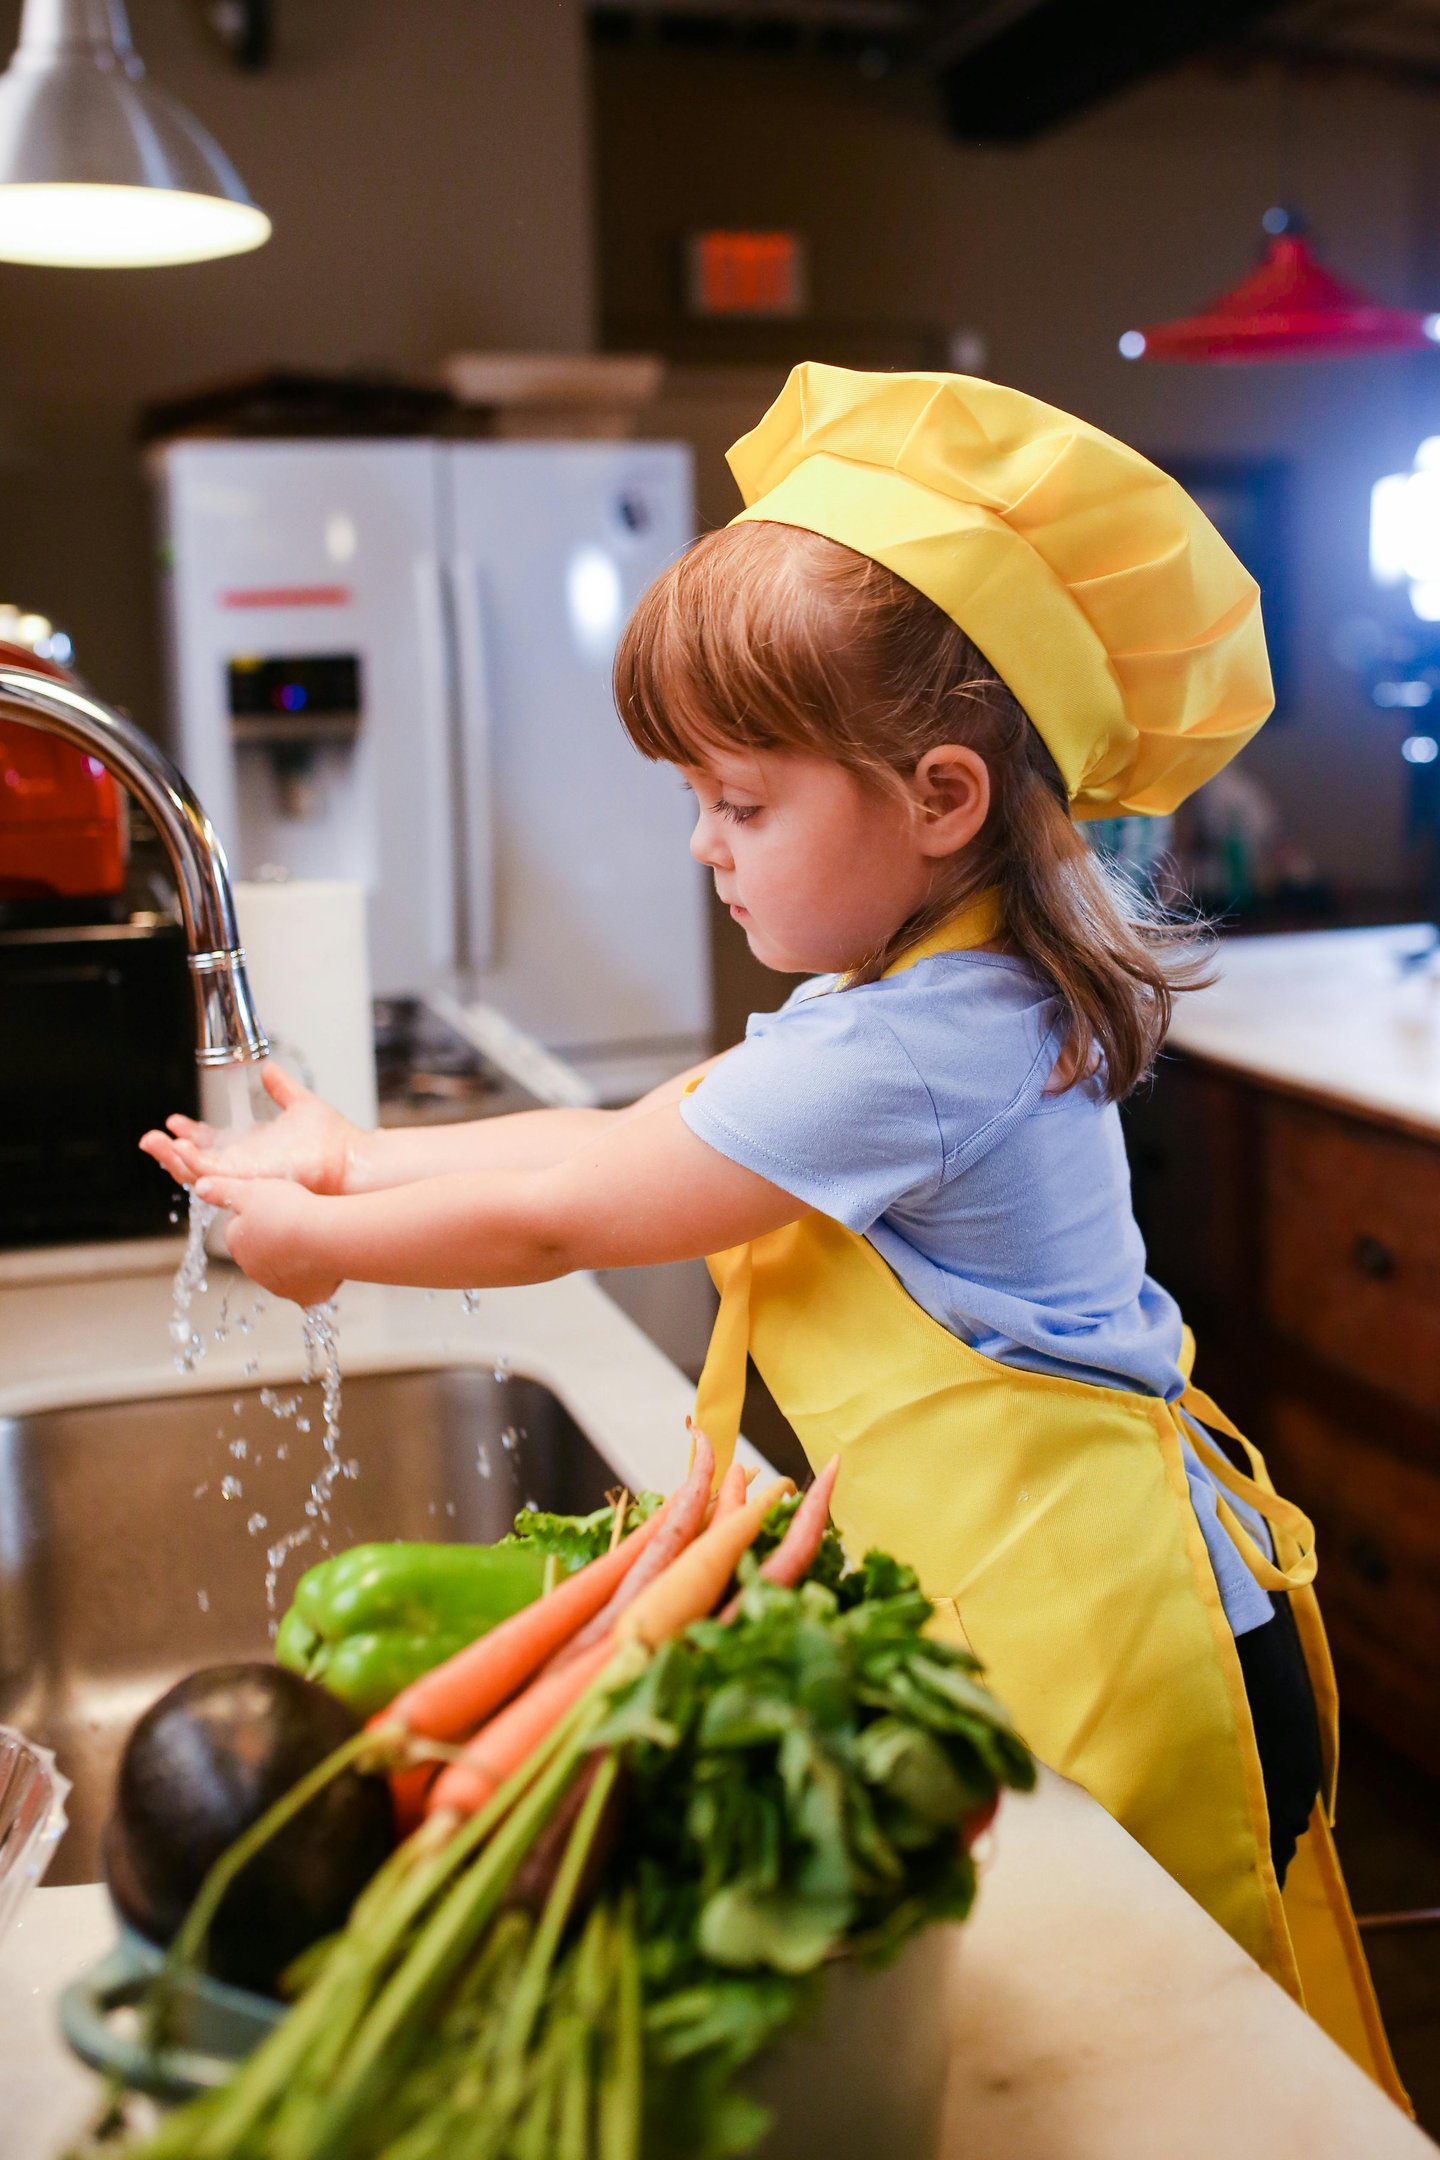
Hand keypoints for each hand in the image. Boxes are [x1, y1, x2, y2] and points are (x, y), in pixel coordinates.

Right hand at [140, 1064, 358, 1196]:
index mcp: (251, 1149)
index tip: (174, 1120)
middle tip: (149, 1138)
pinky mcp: (247, 1181)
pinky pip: (211, 1176)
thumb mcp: (298, 1104)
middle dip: (168, 1151)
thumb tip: (268, 1069)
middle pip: (195, 1163)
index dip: (189, 1134)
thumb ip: (281, 1089)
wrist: (350, 1158)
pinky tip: (177, 1149)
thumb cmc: (333, 1140)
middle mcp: (243, 1166)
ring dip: (171, 1158)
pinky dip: (191, 1164)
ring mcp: (243, 1176)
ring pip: (196, 1173)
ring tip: (153, 1142)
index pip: (210, 1145)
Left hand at [193, 1173, 341, 1307]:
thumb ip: (223, 1190)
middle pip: (262, 1250)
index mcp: (237, 1244)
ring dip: (295, 1256)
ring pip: (286, 1268)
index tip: (273, 1205)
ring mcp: (281, 1286)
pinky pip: (310, 1285)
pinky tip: (325, 1258)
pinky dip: (316, 1275)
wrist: (326, 1237)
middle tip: (295, 1218)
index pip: (238, 1228)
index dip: (256, 1213)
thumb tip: (200, 1187)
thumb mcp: (249, 1190)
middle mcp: (254, 1270)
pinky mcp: (307, 1296)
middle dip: (274, 1237)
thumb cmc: (288, 1210)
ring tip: (312, 1235)